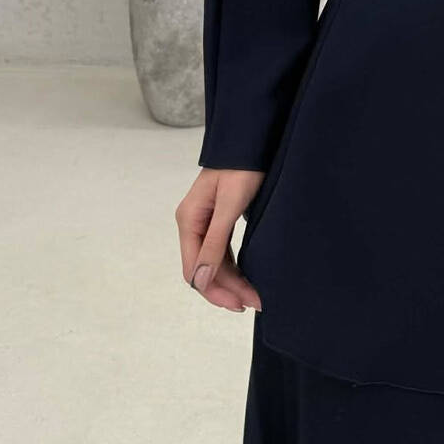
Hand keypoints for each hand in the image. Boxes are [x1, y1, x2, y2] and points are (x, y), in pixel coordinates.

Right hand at [176, 167, 264, 312]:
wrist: (251, 140)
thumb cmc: (242, 167)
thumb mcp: (229, 205)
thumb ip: (215, 242)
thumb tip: (201, 280)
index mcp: (189, 220)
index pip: (193, 269)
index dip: (214, 290)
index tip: (238, 304)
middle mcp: (193, 224)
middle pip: (204, 269)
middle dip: (227, 289)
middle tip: (254, 303)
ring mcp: (205, 222)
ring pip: (215, 263)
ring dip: (232, 281)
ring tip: (254, 297)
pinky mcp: (220, 220)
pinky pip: (223, 252)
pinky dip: (234, 267)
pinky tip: (248, 278)